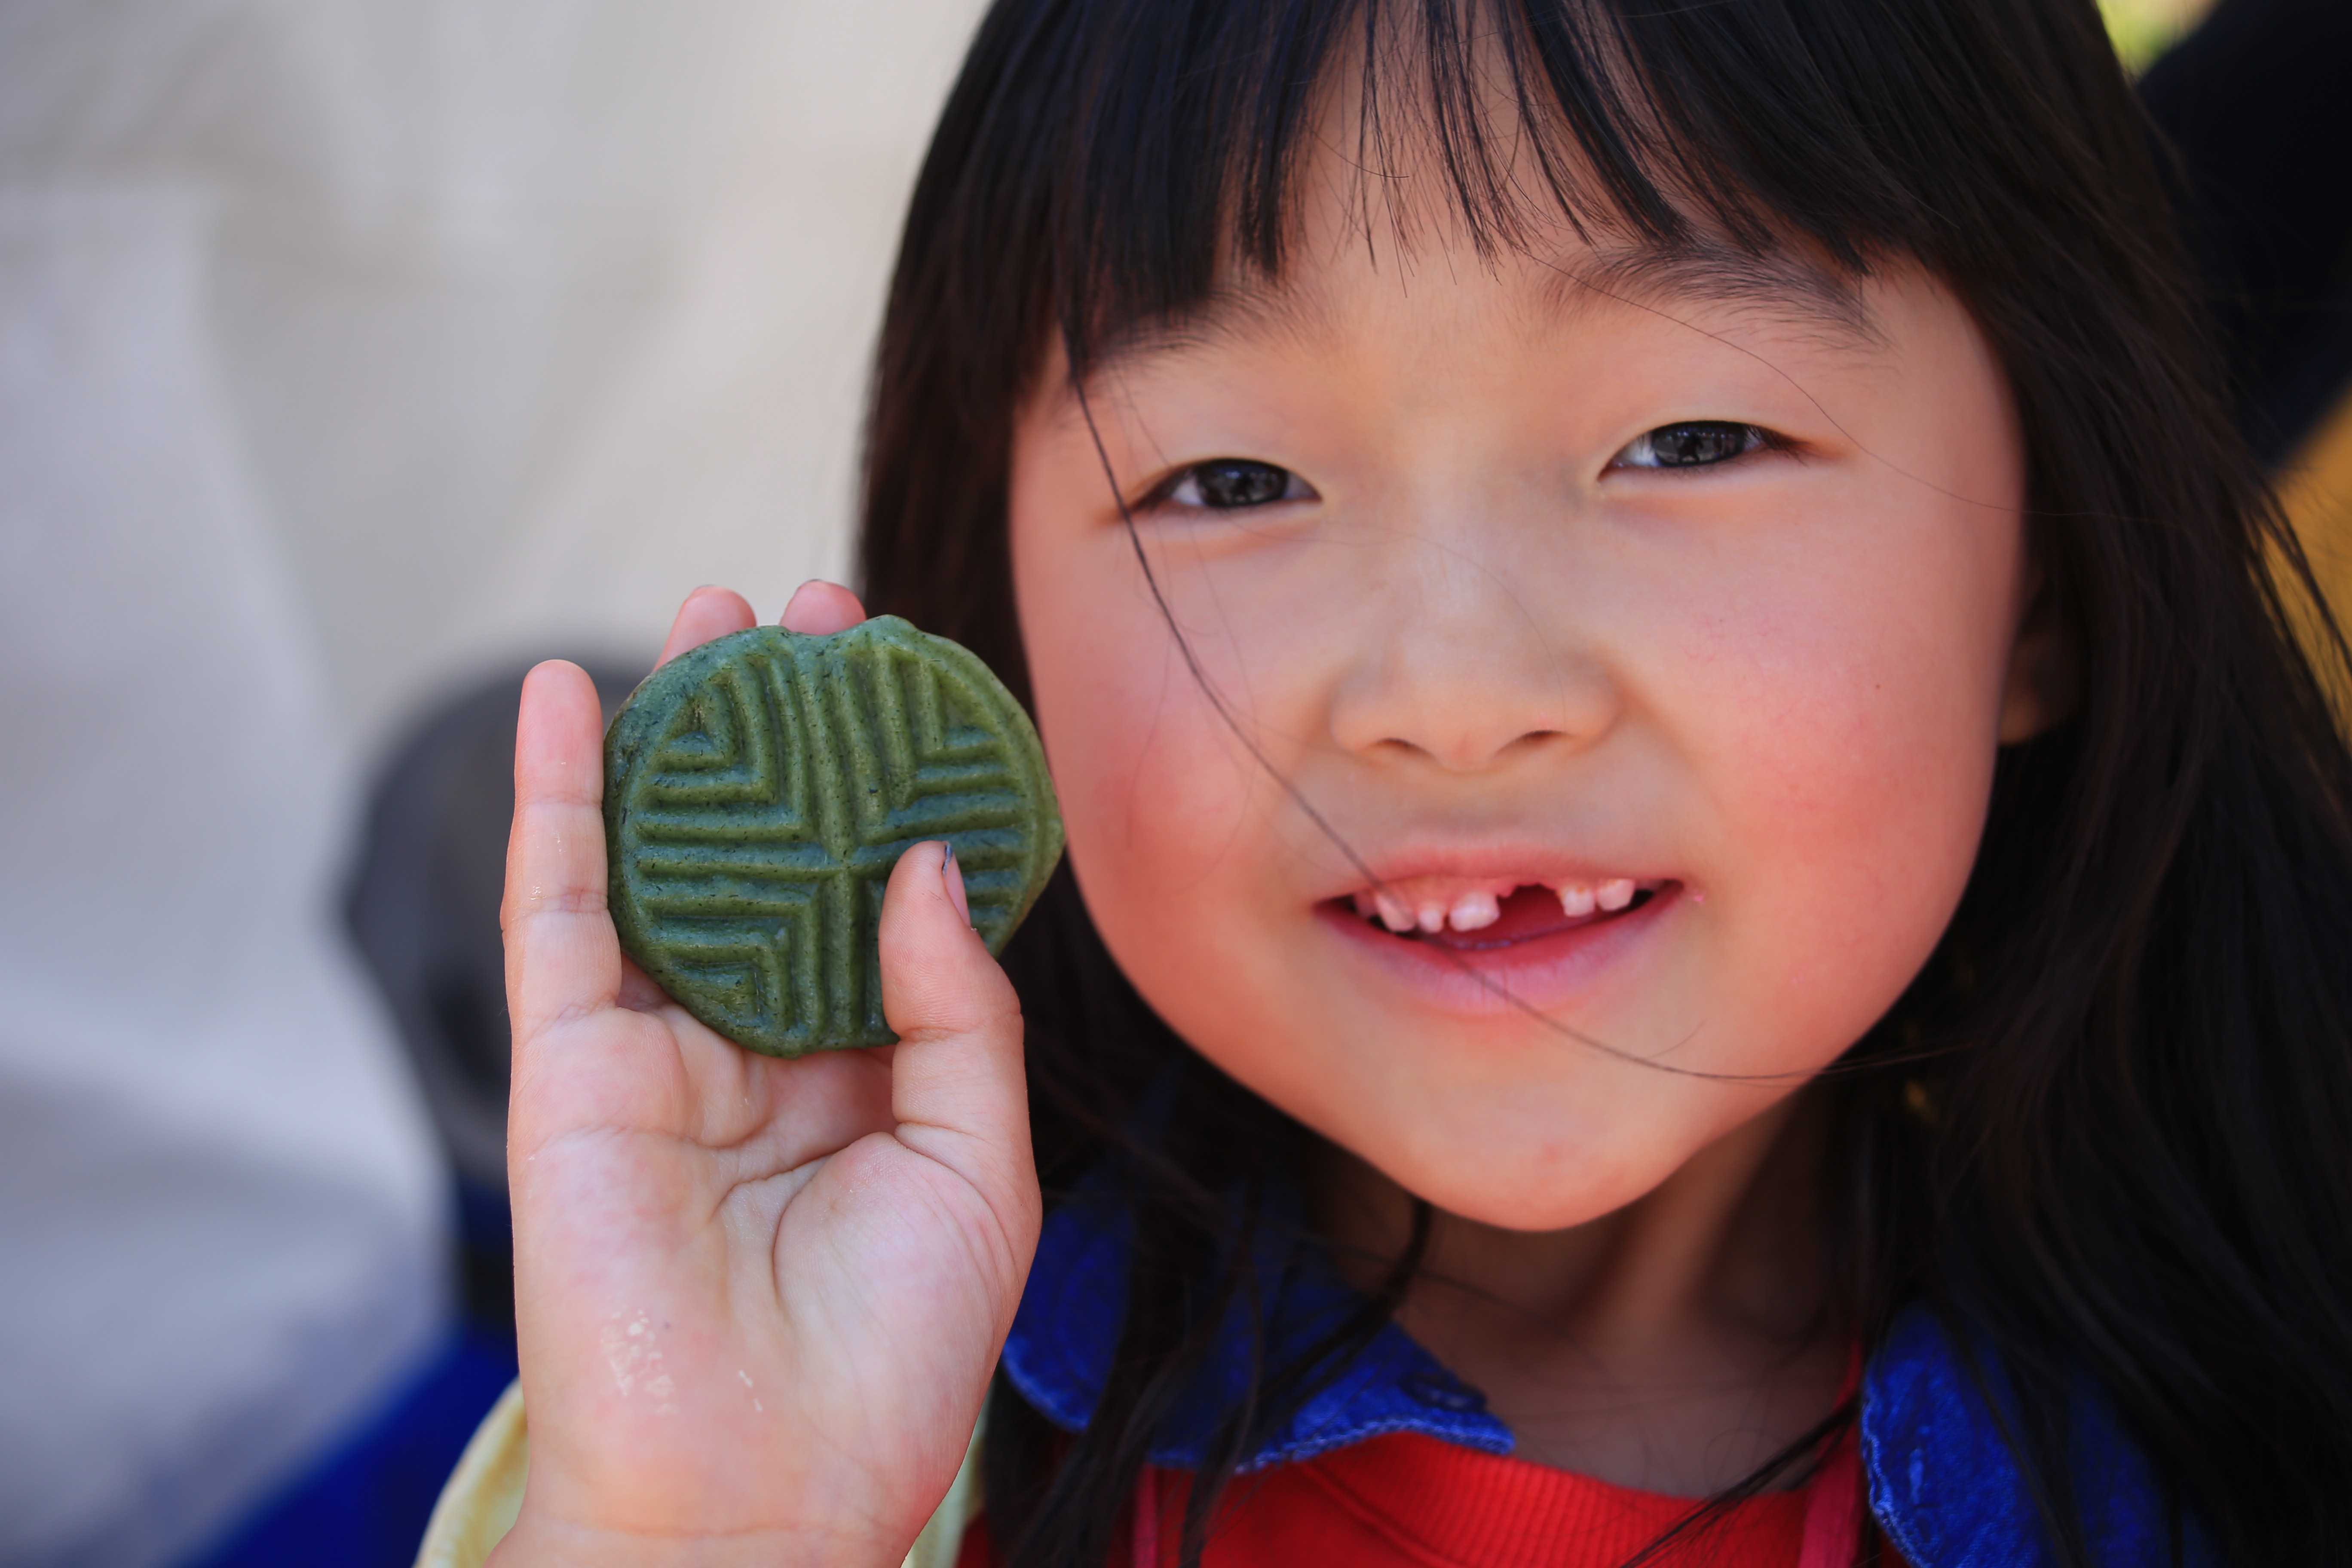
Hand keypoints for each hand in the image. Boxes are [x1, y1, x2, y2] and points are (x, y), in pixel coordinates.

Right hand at [490, 583, 1040, 1567]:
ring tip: (712, 613)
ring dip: (678, 733)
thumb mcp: (978, 1164)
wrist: (763, 1488)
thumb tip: (918, 861)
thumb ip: (954, 1007)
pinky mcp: (571, 1065)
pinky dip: (556, 795)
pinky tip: (570, 693)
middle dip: (790, 738)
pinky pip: (553, 907)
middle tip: (817, 617)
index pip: (871, 900)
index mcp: (859, 1072)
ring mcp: (658, 1049)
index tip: (918, 690)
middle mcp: (757, 1047)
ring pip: (660, 857)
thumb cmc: (888, 1354)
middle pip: (767, 856)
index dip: (891, 793)